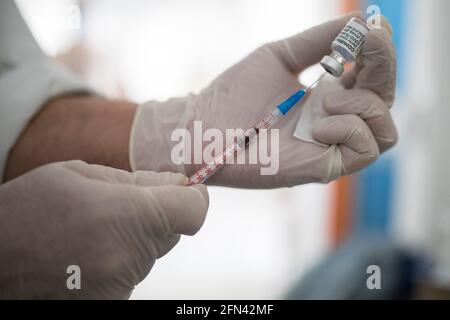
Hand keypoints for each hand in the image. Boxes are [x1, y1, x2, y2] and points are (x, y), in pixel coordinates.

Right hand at [0, 161, 208, 298]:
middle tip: (116, 206)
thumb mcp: (79, 174)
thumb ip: (136, 179)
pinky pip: (131, 272)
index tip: (183, 191)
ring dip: (133, 239)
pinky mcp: (112, 303)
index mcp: (126, 216)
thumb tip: (177, 183)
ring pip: (150, 252)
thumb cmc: (26, 211)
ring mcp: (120, 287)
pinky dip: (119, 260)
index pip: (193, 211)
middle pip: (171, 232)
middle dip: (154, 215)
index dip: (192, 197)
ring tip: (90, 231)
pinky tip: (86, 253)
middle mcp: (129, 258)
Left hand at [130, 12, 396, 187]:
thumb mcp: (280, 56)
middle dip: (384, 67)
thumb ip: (319, 40)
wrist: (205, 126)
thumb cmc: (235, 94)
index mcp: (328, 95)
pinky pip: (365, 150)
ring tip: (324, 99)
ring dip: (364, 104)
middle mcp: (335, 121)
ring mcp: (330, 146)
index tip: (373, 28)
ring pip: (385, 129)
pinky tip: (319, 123)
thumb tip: (360, 20)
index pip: (373, 76)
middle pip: (386, 100)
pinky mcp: (323, 167)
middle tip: (365, 45)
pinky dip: (351, 129)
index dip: (381, 52)